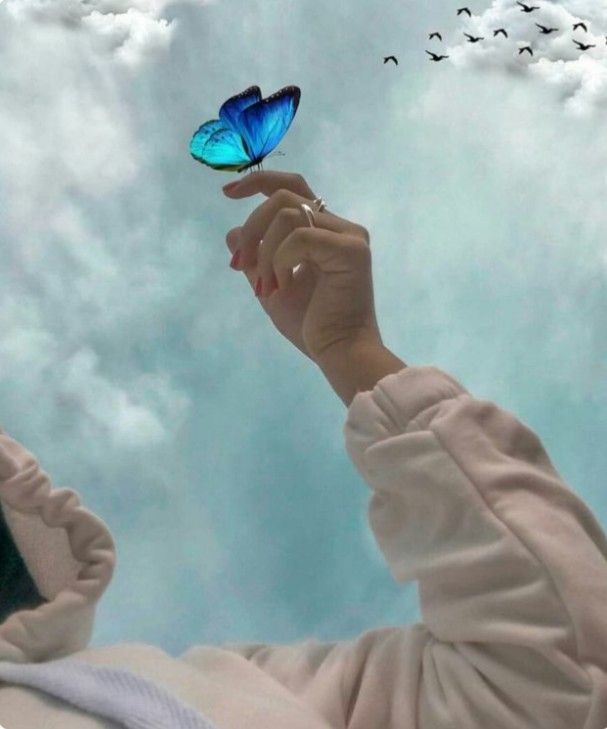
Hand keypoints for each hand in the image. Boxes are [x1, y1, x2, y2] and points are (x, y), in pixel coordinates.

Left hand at [224, 170, 383, 363]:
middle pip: (284, 197)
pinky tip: (282, 285)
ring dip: (263, 251)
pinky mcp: (351, 251)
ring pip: (287, 214)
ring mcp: (349, 237)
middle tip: (239, 264)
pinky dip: (280, 260)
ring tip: (265, 287)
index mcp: (325, 232)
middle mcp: (341, 228)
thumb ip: (255, 260)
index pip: (293, 188)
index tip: (227, 192)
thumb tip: (231, 232)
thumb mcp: (270, 287)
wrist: (337, 352)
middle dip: (252, 228)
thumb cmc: (310, 325)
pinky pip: (300, 237)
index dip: (259, 182)